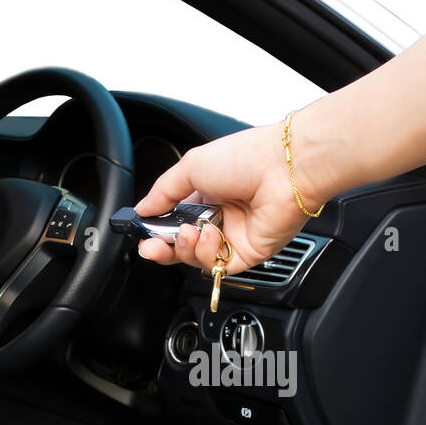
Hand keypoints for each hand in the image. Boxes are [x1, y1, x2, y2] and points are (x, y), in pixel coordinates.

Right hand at [133, 123, 323, 273]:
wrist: (283, 169)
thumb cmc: (245, 158)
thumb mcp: (191, 166)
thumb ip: (163, 192)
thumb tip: (142, 209)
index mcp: (206, 193)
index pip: (174, 220)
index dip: (157, 231)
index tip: (143, 234)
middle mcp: (220, 216)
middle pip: (182, 245)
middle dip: (163, 248)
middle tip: (152, 247)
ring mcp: (234, 236)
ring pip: (197, 258)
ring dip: (186, 248)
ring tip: (189, 231)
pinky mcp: (248, 253)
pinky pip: (219, 266)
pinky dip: (208, 254)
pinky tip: (210, 236)